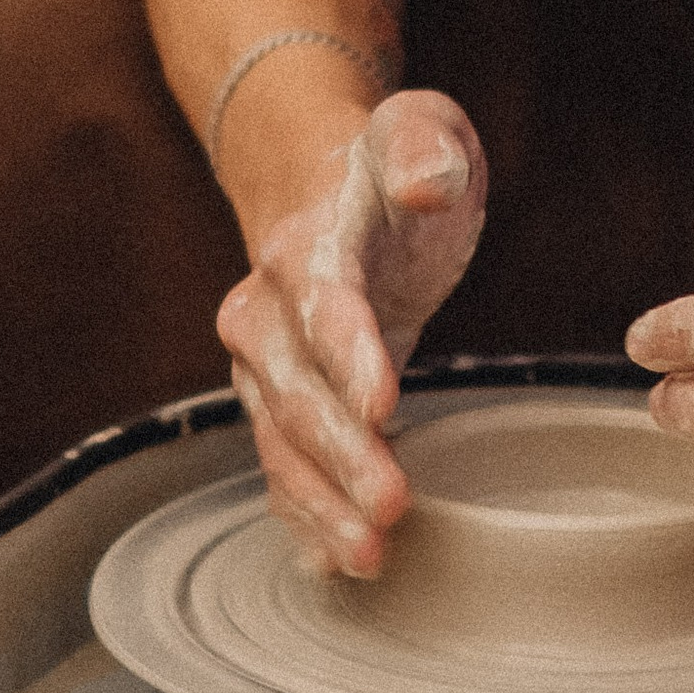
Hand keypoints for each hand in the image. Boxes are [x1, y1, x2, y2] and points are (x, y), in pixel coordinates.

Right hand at [216, 89, 487, 575]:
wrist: (320, 186)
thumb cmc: (387, 163)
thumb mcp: (418, 127)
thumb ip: (423, 147)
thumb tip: (428, 182)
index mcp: (308, 244)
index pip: (326, 304)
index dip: (352, 355)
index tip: (386, 405)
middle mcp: (267, 312)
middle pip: (296, 392)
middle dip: (340, 456)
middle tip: (393, 507)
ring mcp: (265, 366)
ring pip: (280, 444)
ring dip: (320, 504)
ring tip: (371, 557)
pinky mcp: (280, 404)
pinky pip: (282, 468)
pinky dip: (303, 518)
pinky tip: (335, 565)